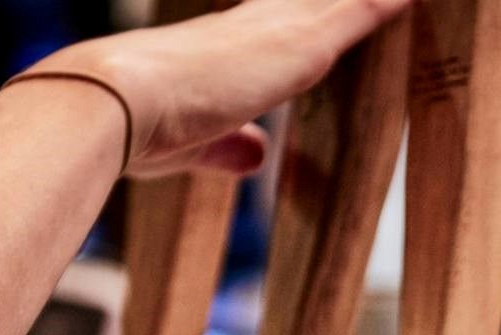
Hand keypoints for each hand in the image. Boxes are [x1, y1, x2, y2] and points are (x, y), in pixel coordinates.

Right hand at [27, 0, 412, 176]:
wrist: (112, 104)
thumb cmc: (133, 132)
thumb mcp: (194, 147)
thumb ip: (227, 148)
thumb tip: (257, 153)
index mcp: (220, 49)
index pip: (273, 29)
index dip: (305, 21)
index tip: (329, 16)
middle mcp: (251, 29)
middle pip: (313, 6)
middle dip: (341, 6)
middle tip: (389, 0)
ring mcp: (277, 32)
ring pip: (337, 4)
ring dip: (366, 2)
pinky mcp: (301, 44)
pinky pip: (357, 13)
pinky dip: (382, 7)